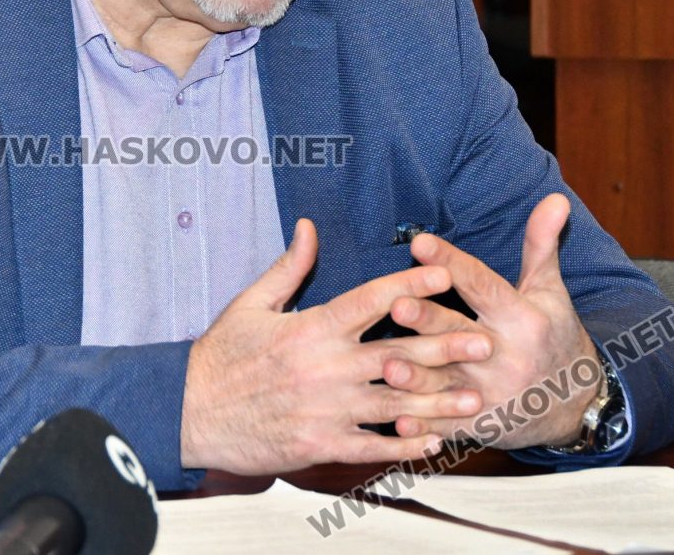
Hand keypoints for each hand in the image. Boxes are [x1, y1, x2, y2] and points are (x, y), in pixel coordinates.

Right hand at [179, 219, 491, 474]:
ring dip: (437, 401)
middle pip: (395, 353)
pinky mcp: (319, 444)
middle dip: (443, 346)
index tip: (444, 274)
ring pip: (393, 404)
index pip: (370, 300)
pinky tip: (434, 441)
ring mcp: (324, 409)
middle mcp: (324, 367)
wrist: (190, 410)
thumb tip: (309, 227)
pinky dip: (404, 445)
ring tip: (475, 397)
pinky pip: (371, 445)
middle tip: (484, 340)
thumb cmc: (221, 356)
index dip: (410, 286)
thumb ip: (289, 267)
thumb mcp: (251, 303)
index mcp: (311, 328)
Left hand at [390, 193, 600, 448]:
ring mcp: (492, 394)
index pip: (481, 285)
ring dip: (417, 377)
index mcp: (520, 318)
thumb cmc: (553, 335)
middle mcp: (505, 355)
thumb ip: (541, 244)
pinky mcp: (483, 425)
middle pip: (459, 334)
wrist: (578, 403)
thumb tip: (553, 197)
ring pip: (448, 384)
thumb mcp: (550, 290)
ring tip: (387, 364)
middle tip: (396, 306)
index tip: (420, 242)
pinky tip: (396, 418)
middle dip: (427, 322)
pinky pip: (449, 426)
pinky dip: (424, 425)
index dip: (451, 263)